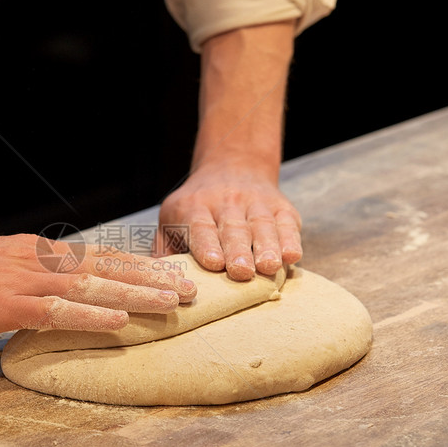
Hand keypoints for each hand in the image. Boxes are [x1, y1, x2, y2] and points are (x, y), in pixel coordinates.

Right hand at [0, 235, 197, 339]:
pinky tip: (120, 321)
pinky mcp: (5, 303)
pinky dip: (92, 315)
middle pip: (105, 266)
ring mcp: (22, 279)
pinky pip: (57, 310)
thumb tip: (49, 299)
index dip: (134, 267)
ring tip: (173, 302)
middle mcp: (35, 259)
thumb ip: (23, 282)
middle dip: (150, 278)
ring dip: (136, 294)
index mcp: (32, 251)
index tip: (166, 275)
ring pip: (92, 284)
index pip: (95, 257)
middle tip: (190, 287)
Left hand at [155, 162, 300, 279]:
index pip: (201, 226)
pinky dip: (290, 239)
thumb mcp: (172, 220)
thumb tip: (156, 279)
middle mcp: (225, 201)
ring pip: (262, 225)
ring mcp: (255, 203)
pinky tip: (291, 256)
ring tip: (269, 267)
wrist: (232, 167)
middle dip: (238, 251)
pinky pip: (286, 223)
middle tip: (241, 272)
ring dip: (267, 247)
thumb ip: (164, 250)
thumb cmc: (195, 210)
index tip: (214, 263)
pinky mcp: (281, 207)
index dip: (207, 245)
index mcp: (193, 207)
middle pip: (233, 228)